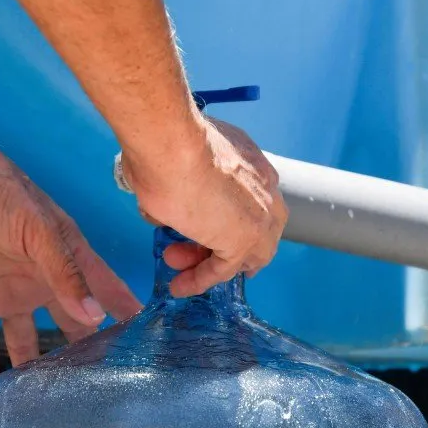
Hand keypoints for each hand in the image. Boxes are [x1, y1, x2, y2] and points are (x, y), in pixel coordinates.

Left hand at [0, 147, 141, 388]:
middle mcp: (46, 282)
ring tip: (49, 406)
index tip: (148, 348)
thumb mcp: (39, 230)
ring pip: (28, 341)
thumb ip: (64, 273)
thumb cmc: (1, 193)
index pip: (107, 293)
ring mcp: (12, 294)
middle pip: (72, 325)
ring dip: (36, 370)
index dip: (126, 316)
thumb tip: (94, 317)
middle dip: (85, 354)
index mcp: (70, 259)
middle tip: (102, 391)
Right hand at [120, 116, 287, 296]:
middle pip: (252, 228)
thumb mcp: (178, 163)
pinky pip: (225, 268)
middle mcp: (264, 186)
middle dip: (220, 243)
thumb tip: (163, 203)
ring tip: (174, 263)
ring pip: (241, 250)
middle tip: (186, 249)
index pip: (249, 200)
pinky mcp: (246, 238)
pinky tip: (181, 284)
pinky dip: (203, 279)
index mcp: (249, 161)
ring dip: (206, 262)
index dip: (227, 218)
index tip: (202, 227)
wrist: (170, 143)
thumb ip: (178, 184)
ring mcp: (260, 213)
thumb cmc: (165, 144)